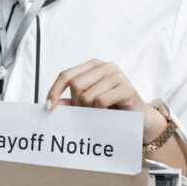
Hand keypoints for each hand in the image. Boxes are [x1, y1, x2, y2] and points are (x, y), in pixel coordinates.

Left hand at [45, 59, 166, 142]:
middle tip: (87, 112)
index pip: (66, 75)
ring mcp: (117, 75)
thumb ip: (70, 102)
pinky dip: (100, 112)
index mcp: (92, 66)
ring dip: (90, 110)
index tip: (48, 107)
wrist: (138, 119)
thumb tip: (52, 104)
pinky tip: (108, 113)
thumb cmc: (111, 109)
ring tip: (100, 112)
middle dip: (77, 103)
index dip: (54, 91)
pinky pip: (101, 101)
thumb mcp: (87, 105)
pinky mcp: (126, 88)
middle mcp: (105, 66)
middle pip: (75, 85)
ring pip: (87, 95)